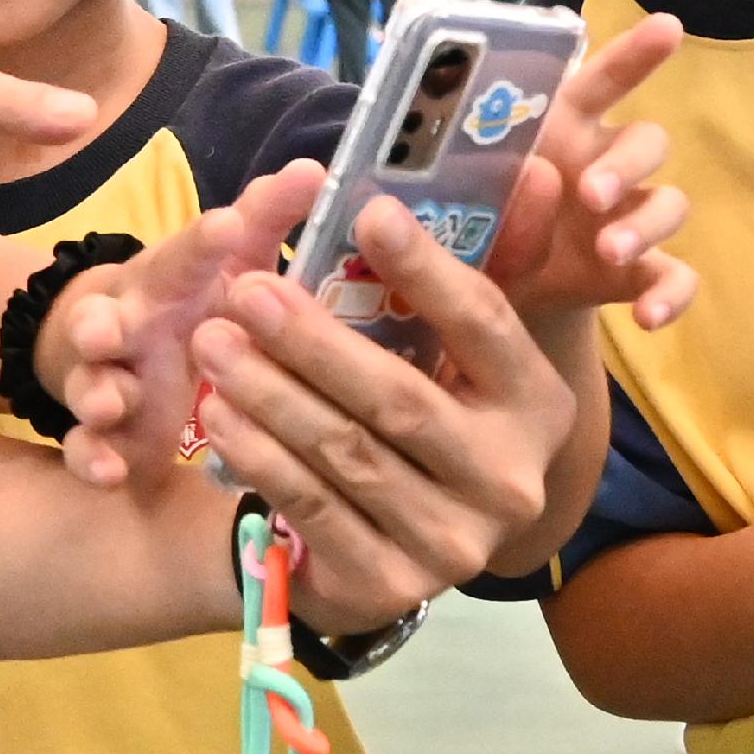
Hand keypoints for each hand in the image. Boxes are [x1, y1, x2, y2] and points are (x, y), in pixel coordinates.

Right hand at [42, 160, 323, 489]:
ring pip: (90, 385)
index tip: (227, 227)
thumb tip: (316, 168)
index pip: (182, 256)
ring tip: (109, 403)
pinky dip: (94, 459)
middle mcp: (125, 325)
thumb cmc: (192, 297)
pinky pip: (87, 449)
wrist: (114, 344)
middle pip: (102, 319)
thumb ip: (265, 219)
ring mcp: (107, 379)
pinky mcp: (104, 434)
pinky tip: (112, 473)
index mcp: (164, 281)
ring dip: (97, 393)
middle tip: (107, 329)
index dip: (203, 242)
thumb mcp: (227, 260)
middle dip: (99, 324)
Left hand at [181, 194, 572, 634]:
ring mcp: (453, 543)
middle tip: (244, 290)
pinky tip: (216, 413)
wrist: (392, 545)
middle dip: (313, 340)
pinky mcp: (391, 585)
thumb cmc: (420, 419)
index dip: (427, 268)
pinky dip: (259, 454)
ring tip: (214, 340)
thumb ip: (480, 264)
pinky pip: (312, 506)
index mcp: (536, 406)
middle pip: (400, 399)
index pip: (484, 325)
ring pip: (346, 453)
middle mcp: (509, 481)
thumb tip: (539, 168)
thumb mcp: (454, 352)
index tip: (366, 211)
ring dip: (270, 392)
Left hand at [484, 16, 697, 331]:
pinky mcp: (640, 271)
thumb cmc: (474, 219)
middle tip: (591, 192)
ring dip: (646, 224)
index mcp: (561, 127)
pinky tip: (648, 318)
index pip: (601, 80)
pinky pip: (676, 275)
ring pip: (668, 202)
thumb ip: (477, 191)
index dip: (634, 53)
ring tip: (611, 250)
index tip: (668, 27)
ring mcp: (628, 217)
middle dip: (626, 162)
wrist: (491, 292)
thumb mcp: (462, 203)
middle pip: (645, 140)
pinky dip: (671, 295)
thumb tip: (518, 176)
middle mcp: (604, 163)